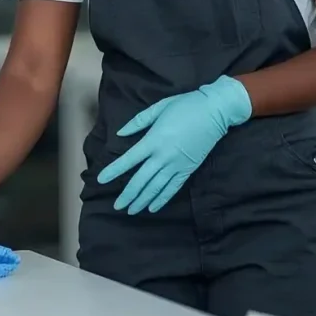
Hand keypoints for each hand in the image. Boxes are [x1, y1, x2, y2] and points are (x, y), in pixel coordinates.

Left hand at [97, 76, 251, 214]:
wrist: (215, 111)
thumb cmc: (186, 105)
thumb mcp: (160, 107)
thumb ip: (139, 121)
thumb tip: (121, 133)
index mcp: (154, 140)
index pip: (128, 160)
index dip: (113, 170)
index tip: (101, 180)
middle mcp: (163, 156)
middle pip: (141, 180)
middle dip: (128, 195)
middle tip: (117, 206)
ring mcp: (176, 164)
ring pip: (156, 187)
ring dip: (142, 200)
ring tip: (132, 210)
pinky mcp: (188, 169)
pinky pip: (173, 187)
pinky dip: (162, 199)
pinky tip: (153, 207)